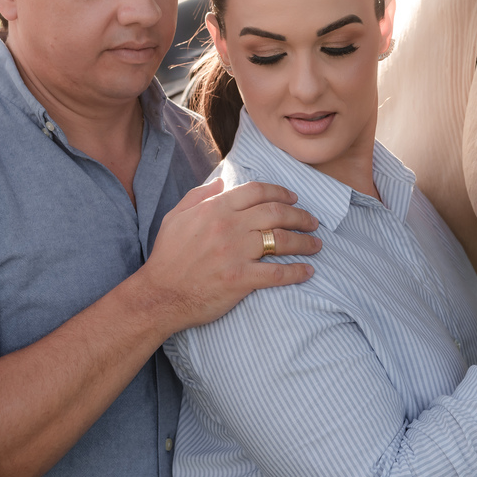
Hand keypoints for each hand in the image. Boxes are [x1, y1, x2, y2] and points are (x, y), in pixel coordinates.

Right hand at [137, 178, 321, 333]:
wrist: (159, 295)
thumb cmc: (167, 256)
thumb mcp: (176, 217)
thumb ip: (199, 196)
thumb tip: (221, 182)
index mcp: (215, 209)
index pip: (257, 192)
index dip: (281, 192)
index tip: (294, 199)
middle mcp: (229, 227)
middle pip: (276, 213)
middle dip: (300, 216)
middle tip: (312, 221)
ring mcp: (236, 253)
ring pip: (281, 240)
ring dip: (304, 241)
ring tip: (316, 244)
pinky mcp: (240, 280)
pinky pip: (276, 273)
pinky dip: (296, 272)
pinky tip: (308, 271)